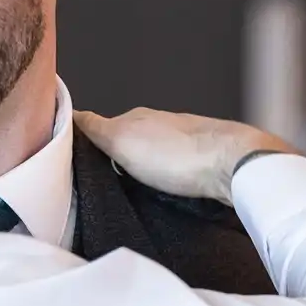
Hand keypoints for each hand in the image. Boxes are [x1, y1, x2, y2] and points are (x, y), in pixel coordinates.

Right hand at [75, 107, 293, 204]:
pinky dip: (161, 180)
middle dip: (111, 160)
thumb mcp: (123, 140)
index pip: (100, 127)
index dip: (84, 144)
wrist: (235, 165)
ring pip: (150, 158)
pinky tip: (160, 193)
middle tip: (96, 184)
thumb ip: (95, 128)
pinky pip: (172, 171)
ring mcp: (183, 143)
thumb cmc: (178, 155)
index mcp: (137, 119)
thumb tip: (70, 112)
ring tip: (125, 193)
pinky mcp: (202, 164)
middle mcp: (160, 126)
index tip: (70, 164)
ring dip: (138, 172)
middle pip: (126, 143)